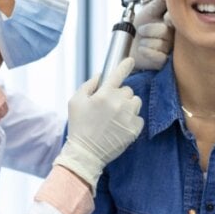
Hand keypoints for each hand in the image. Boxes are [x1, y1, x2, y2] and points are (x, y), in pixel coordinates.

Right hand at [53, 57, 142, 193]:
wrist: (86, 153)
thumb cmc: (79, 126)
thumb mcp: (75, 101)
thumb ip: (88, 85)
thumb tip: (100, 75)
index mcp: (103, 94)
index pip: (118, 73)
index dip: (125, 65)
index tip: (130, 60)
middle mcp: (118, 103)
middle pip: (127, 90)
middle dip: (119, 95)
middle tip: (108, 107)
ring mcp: (128, 116)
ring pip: (136, 102)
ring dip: (128, 106)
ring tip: (116, 116)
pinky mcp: (134, 129)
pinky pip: (139, 117)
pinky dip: (132, 120)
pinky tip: (120, 126)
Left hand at [130, 0, 172, 70]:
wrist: (127, 46)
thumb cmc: (137, 28)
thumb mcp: (147, 12)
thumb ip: (158, 2)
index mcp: (171, 22)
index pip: (174, 18)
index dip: (168, 18)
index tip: (165, 18)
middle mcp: (172, 36)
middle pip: (164, 30)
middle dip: (149, 30)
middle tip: (142, 30)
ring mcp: (169, 49)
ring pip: (160, 43)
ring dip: (145, 42)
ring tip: (143, 41)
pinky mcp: (163, 60)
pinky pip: (158, 55)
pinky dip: (146, 52)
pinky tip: (143, 50)